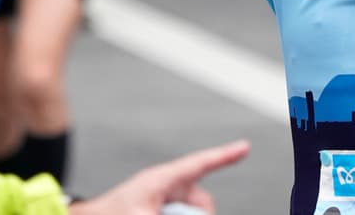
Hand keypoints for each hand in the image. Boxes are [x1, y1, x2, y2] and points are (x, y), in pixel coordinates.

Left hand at [70, 140, 249, 214]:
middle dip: (197, 214)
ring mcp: (166, 201)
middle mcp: (169, 188)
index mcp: (163, 179)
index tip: (244, 146)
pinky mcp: (163, 210)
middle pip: (201, 203)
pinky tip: (161, 213)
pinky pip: (184, 213)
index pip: (200, 163)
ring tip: (158, 213)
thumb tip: (197, 211)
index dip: (224, 155)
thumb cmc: (110, 213)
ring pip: (193, 212)